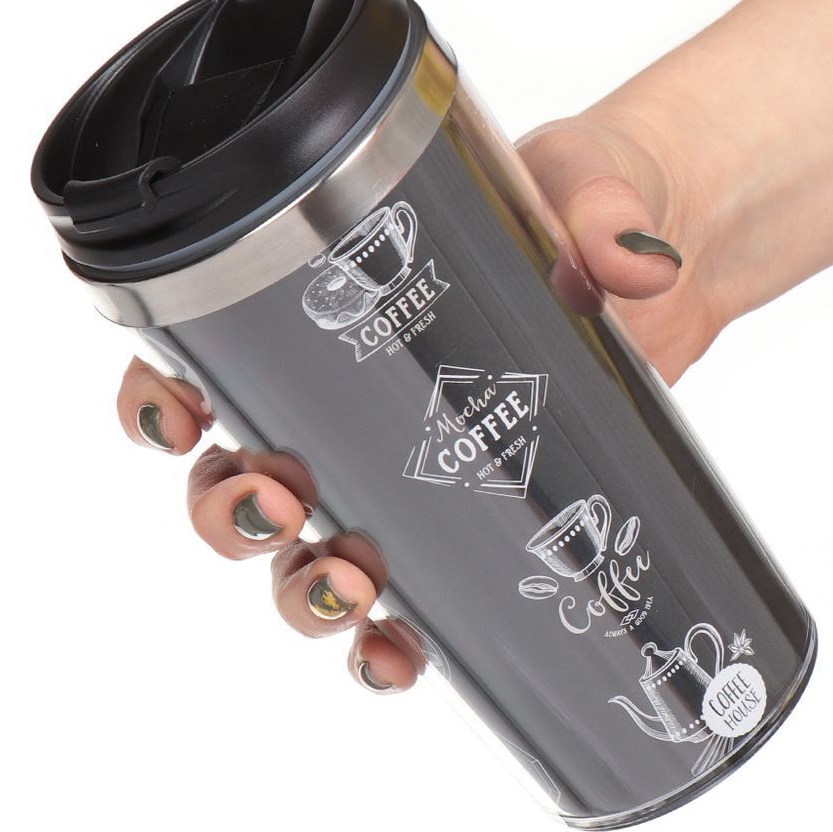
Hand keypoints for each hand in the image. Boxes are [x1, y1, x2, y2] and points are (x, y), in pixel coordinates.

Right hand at [113, 102, 728, 695]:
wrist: (667, 232)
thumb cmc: (587, 188)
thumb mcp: (587, 178)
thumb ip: (603, 209)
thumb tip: (632, 261)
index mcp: (339, 299)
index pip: (211, 351)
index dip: (165, 395)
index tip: (182, 418)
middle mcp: (355, 393)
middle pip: (238, 475)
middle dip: (230, 510)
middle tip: (280, 503)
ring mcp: (409, 464)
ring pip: (302, 553)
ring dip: (297, 590)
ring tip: (348, 588)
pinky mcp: (476, 509)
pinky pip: (408, 593)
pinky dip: (383, 641)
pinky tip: (402, 652)